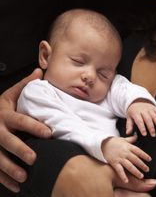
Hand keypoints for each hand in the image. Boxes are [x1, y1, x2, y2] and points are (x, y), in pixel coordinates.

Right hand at [0, 68, 51, 192]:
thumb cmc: (0, 107)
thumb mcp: (10, 94)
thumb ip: (25, 85)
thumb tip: (40, 71)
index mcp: (5, 114)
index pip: (21, 120)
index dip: (35, 126)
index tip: (49, 133)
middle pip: (8, 141)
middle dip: (20, 150)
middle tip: (34, 158)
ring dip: (11, 169)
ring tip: (24, 177)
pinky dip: (5, 180)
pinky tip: (16, 187)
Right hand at [102, 135, 150, 182]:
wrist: (103, 143)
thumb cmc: (114, 142)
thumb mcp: (123, 139)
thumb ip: (131, 139)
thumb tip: (137, 136)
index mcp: (128, 146)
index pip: (138, 151)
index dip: (144, 155)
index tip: (149, 159)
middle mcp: (125, 152)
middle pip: (135, 159)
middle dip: (142, 165)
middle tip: (147, 169)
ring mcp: (119, 158)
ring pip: (129, 165)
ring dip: (135, 171)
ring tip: (141, 176)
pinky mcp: (114, 163)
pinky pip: (119, 170)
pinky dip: (123, 176)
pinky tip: (127, 181)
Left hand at [126, 100, 155, 136]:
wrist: (136, 101)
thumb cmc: (133, 112)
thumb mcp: (129, 117)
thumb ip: (129, 125)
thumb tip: (128, 133)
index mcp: (136, 113)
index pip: (139, 121)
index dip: (142, 127)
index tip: (144, 134)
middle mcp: (143, 110)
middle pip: (148, 119)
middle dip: (151, 127)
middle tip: (153, 135)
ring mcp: (149, 108)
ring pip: (154, 116)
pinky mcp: (154, 108)